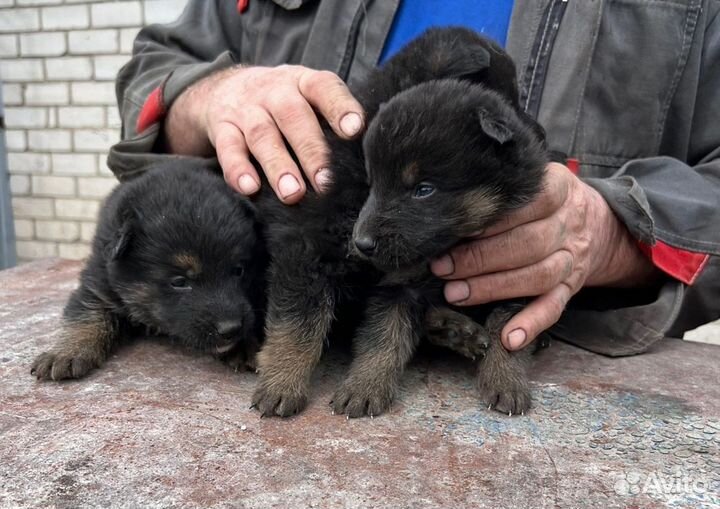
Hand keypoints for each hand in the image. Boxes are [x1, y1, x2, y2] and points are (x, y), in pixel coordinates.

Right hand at [164, 65, 364, 203]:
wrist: (224, 87)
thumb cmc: (283, 102)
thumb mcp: (307, 98)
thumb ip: (331, 121)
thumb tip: (362, 160)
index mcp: (304, 82)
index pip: (324, 88)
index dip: (340, 107)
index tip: (354, 130)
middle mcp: (275, 92)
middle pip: (293, 116)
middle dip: (311, 151)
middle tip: (326, 182)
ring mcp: (246, 109)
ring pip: (261, 136)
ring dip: (278, 166)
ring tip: (293, 194)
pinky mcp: (222, 128)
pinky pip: (228, 148)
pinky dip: (237, 169)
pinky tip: (250, 188)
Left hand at [430, 163, 658, 350]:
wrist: (597, 223)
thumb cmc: (543, 200)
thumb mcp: (534, 179)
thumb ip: (503, 185)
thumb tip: (451, 200)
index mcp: (559, 189)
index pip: (531, 201)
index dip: (493, 218)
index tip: (457, 228)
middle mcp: (568, 225)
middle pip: (528, 243)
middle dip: (480, 257)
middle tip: (442, 268)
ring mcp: (572, 260)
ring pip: (538, 276)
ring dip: (494, 288)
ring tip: (456, 294)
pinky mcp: (571, 288)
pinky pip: (554, 308)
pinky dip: (531, 324)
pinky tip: (508, 338)